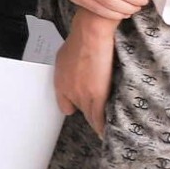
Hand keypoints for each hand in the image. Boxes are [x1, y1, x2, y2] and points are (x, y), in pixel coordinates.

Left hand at [54, 15, 113, 134]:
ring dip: (99, 124)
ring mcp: (82, 95)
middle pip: (81, 112)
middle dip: (91, 116)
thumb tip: (75, 75)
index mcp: (60, 82)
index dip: (75, 108)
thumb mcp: (65, 56)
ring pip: (91, 117)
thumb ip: (69, 70)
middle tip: (102, 121)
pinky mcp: (96, 96)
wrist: (90, 35)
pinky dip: (103, 127)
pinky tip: (108, 133)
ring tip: (109, 131)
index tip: (82, 111)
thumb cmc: (81, 40)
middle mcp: (69, 91)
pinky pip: (99, 118)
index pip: (64, 105)